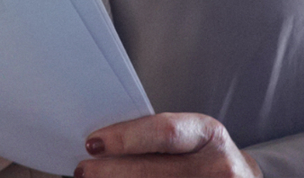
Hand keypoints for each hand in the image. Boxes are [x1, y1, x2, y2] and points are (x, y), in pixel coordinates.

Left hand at [73, 113, 261, 177]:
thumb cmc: (204, 156)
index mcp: (208, 134)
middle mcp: (219, 167)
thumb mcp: (190, 138)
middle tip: (83, 171)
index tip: (92, 144)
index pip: (163, 132)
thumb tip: (99, 144)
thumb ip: (154, 138)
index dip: (125, 138)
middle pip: (154, 171)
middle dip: (112, 172)